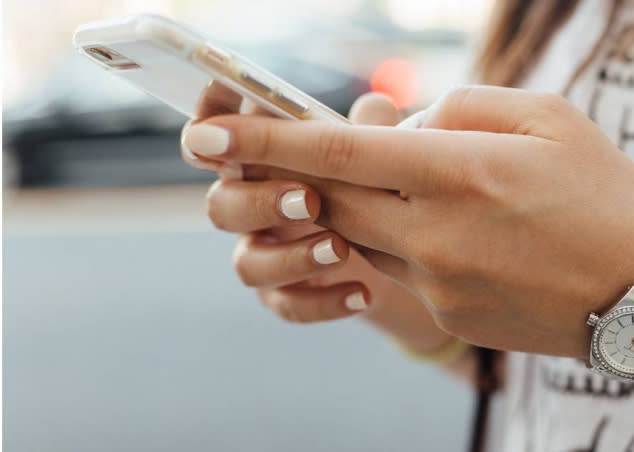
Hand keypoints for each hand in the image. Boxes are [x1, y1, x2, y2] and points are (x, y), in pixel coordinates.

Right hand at [181, 94, 449, 354]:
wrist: (402, 252)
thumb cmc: (376, 183)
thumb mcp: (379, 152)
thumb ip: (371, 130)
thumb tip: (376, 107)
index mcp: (261, 158)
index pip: (215, 138)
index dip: (207, 128)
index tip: (219, 128)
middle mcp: (251, 204)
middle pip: (222, 205)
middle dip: (260, 202)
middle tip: (310, 200)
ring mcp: (265, 252)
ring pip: (247, 264)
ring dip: (291, 257)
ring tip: (342, 249)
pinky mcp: (285, 293)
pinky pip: (286, 304)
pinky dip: (323, 301)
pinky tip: (363, 293)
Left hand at [182, 86, 633, 357]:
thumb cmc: (605, 192)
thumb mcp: (547, 117)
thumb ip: (460, 107)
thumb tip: (398, 122)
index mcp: (461, 171)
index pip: (338, 151)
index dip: (265, 140)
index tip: (207, 134)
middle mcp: (437, 232)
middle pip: (331, 197)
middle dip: (303, 172)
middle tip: (297, 152)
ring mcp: (438, 282)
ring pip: (360, 234)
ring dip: (364, 204)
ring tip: (421, 186)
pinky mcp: (446, 313)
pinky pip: (398, 268)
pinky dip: (404, 238)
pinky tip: (459, 231)